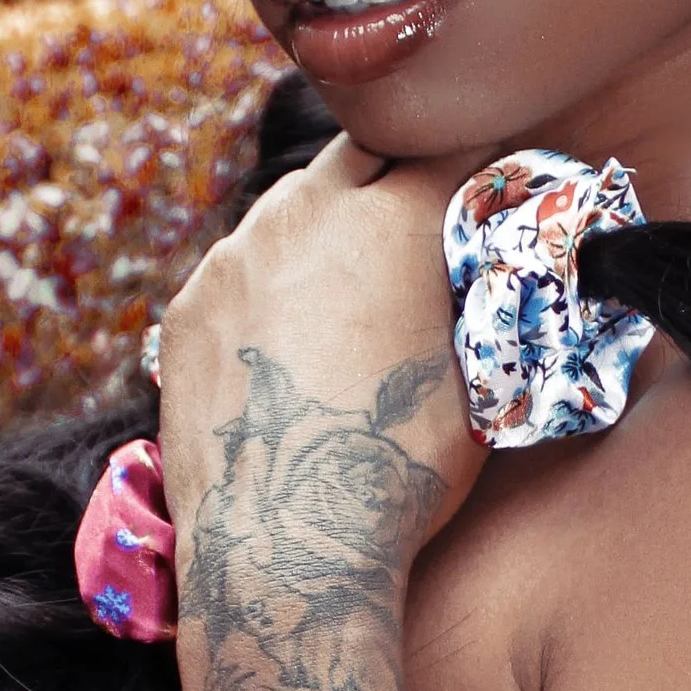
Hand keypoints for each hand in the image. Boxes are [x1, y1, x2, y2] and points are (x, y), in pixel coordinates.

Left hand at [157, 140, 483, 690]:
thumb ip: (487, 299)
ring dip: (325, 229)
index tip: (488, 180)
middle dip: (394, 175)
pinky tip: (289, 342)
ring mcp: (235, 257)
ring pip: (291, 208)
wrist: (283, 547)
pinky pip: (239, 269)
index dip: (475, 159)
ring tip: (350, 288)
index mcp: (395, 217)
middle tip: (419, 219)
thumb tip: (504, 270)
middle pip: (362, 153)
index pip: (449, 142)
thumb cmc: (399, 471)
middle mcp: (306, 212)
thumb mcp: (485, 378)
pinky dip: (269, 287)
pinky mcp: (187, 307)